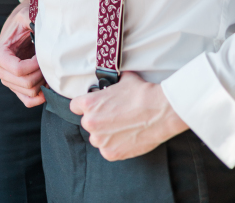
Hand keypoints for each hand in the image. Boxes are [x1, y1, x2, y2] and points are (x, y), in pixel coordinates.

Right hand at [0, 0, 45, 107]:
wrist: (20, 30)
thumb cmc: (23, 23)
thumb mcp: (25, 16)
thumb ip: (28, 17)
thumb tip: (34, 24)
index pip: (18, 70)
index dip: (35, 65)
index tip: (41, 54)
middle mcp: (0, 71)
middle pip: (25, 83)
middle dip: (41, 73)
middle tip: (48, 61)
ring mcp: (8, 82)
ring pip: (29, 93)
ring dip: (43, 82)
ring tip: (48, 67)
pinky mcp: (17, 89)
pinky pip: (29, 101)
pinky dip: (40, 96)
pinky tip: (48, 83)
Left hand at [70, 72, 187, 160]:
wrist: (159, 111)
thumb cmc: (141, 94)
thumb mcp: (123, 80)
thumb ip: (112, 85)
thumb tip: (114, 82)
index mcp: (89, 104)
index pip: (75, 106)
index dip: (85, 105)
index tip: (93, 107)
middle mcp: (91, 123)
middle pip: (87, 122)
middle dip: (98, 120)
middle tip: (113, 117)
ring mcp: (100, 140)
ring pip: (97, 138)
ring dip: (105, 134)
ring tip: (121, 128)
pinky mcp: (111, 153)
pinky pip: (107, 150)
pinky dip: (115, 146)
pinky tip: (126, 138)